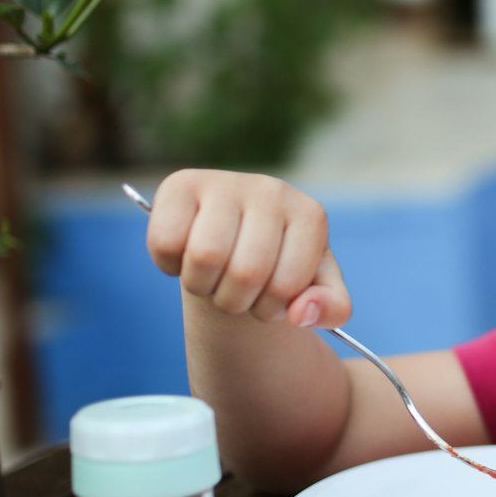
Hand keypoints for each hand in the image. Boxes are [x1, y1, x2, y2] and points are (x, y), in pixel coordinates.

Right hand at [143, 169, 351, 328]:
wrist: (236, 242)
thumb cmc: (278, 267)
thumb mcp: (314, 290)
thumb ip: (330, 308)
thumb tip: (301, 313)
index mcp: (310, 216)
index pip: (286, 286)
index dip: (270, 309)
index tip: (268, 298)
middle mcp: (271, 190)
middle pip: (245, 273)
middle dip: (235, 302)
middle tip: (235, 290)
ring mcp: (224, 183)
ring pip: (204, 257)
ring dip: (202, 286)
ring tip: (211, 277)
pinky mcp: (180, 184)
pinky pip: (165, 242)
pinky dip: (169, 265)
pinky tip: (183, 257)